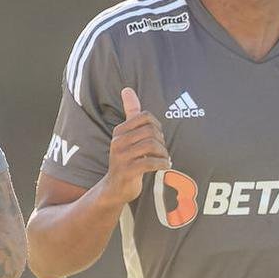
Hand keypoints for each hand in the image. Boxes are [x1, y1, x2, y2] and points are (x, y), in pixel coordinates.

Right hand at [103, 87, 170, 203]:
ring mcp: (121, 157)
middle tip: (162, 150)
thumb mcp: (126, 135)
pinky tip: (164, 166)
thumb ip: (129, 113)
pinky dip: (162, 164)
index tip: (158, 137)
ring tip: (164, 159)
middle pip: (150, 131)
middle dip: (161, 141)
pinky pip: (150, 162)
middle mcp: (118, 142)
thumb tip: (127, 89)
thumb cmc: (126, 159)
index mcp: (119, 131)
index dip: (157, 126)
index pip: (144, 116)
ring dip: (163, 153)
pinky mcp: (127, 171)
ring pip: (152, 145)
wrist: (114, 188)